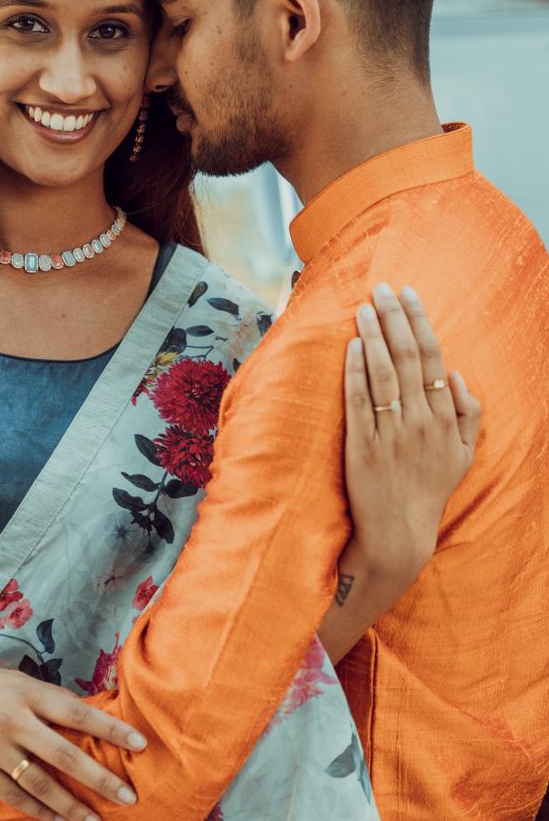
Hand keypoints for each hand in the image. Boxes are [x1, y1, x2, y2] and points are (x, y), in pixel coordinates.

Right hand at [0, 596, 146, 820]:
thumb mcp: (13, 681)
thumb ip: (45, 701)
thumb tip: (86, 721)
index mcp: (27, 692)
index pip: (79, 713)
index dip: (111, 729)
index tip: (140, 745)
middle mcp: (14, 720)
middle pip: (67, 755)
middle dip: (101, 778)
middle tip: (128, 797)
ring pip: (42, 784)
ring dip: (72, 805)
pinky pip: (13, 796)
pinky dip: (39, 810)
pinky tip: (58, 820)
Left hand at [344, 281, 480, 585]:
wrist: (399, 532)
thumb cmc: (429, 490)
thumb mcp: (463, 456)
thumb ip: (468, 415)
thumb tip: (460, 375)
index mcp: (444, 419)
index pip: (433, 358)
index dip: (419, 322)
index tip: (408, 294)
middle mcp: (419, 421)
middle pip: (408, 358)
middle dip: (395, 318)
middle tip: (381, 288)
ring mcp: (390, 433)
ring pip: (383, 374)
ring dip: (373, 336)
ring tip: (364, 307)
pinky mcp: (361, 446)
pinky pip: (358, 401)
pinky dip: (355, 371)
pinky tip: (351, 346)